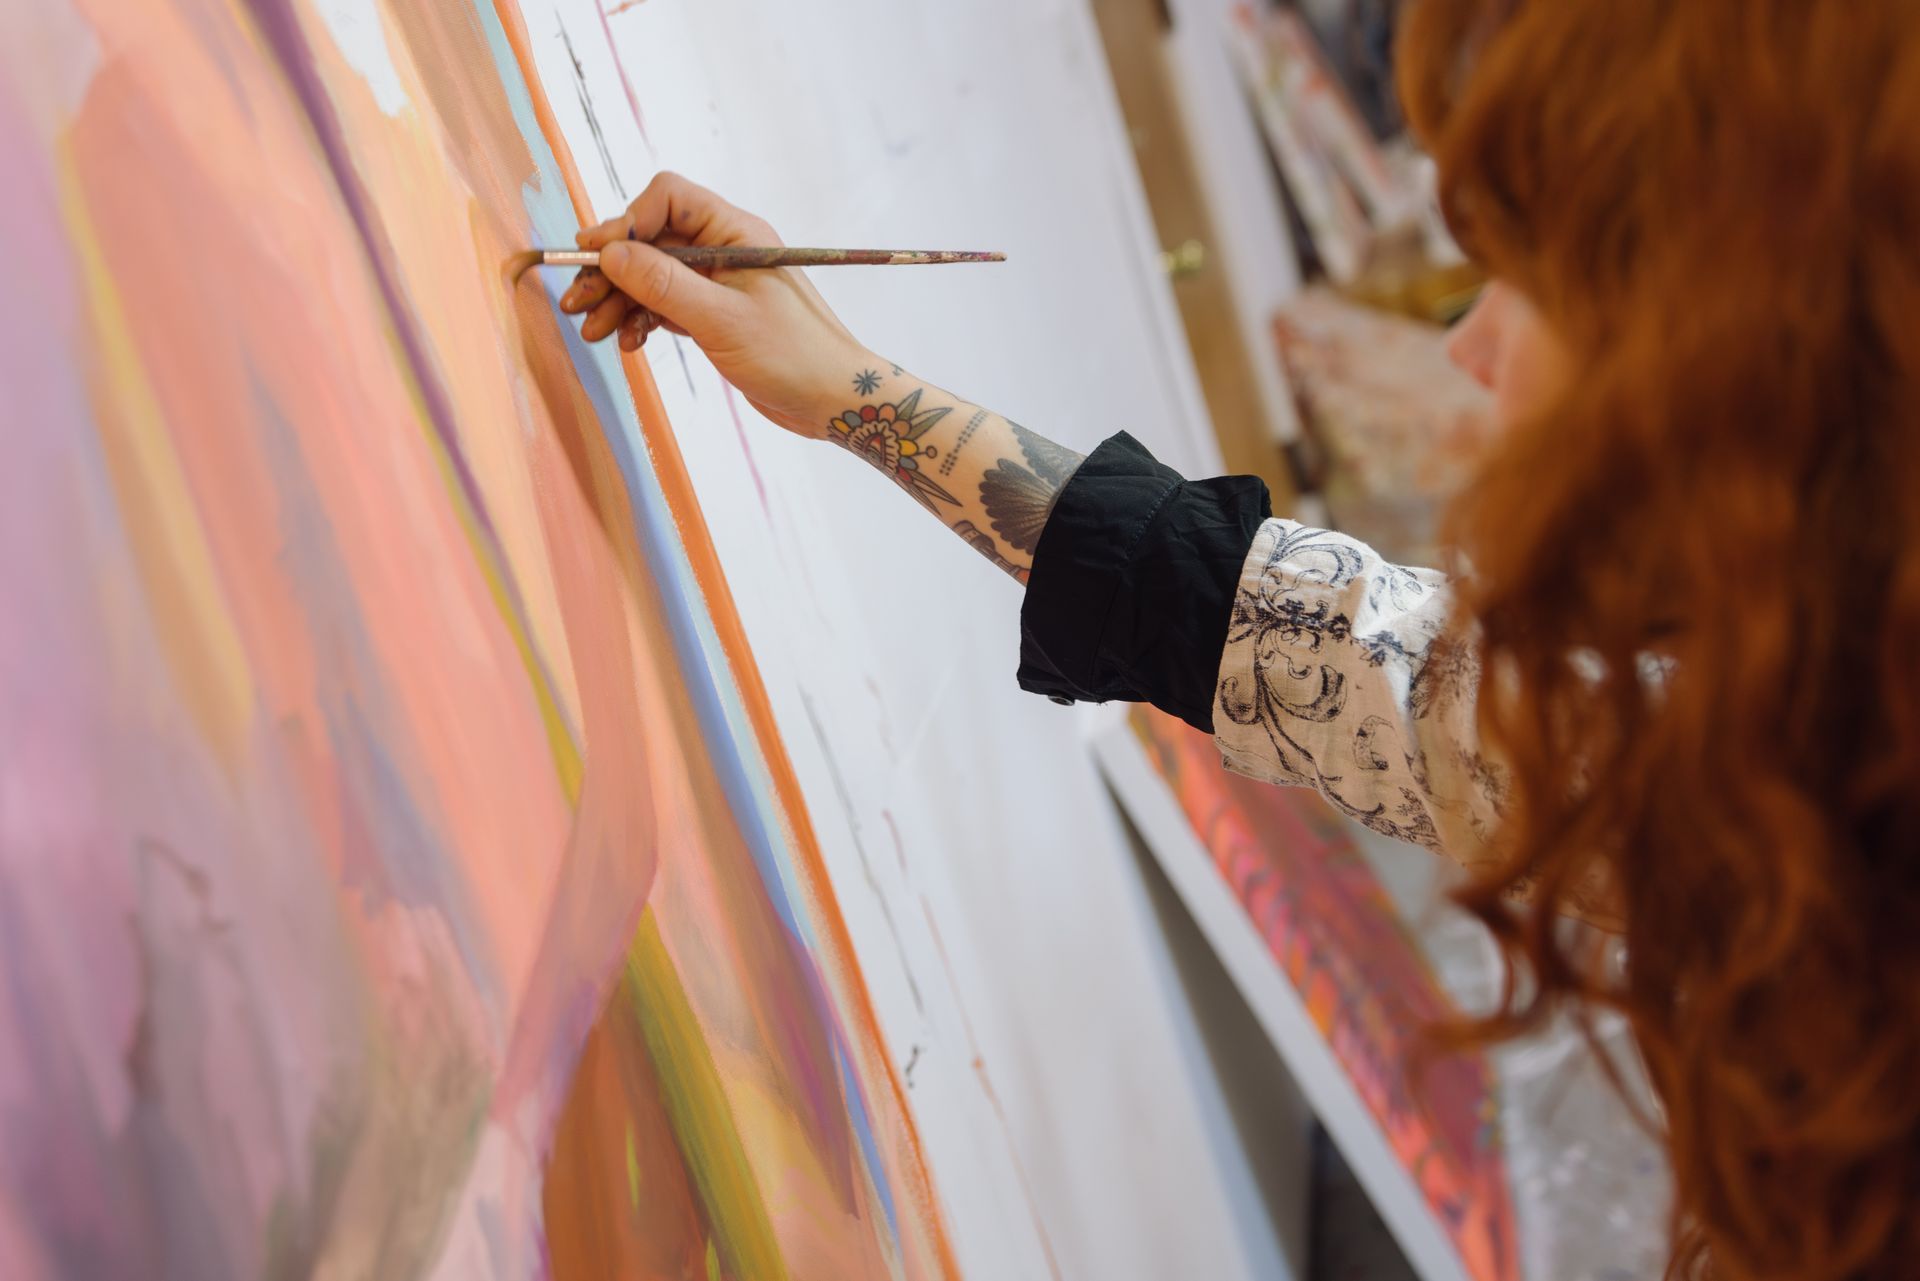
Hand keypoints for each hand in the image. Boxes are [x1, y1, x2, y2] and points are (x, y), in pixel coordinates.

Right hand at [560, 172, 871, 436]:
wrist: (831, 399)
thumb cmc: (792, 354)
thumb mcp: (722, 319)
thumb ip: (665, 285)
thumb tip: (611, 253)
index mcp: (734, 233)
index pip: (667, 198)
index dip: (627, 221)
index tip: (597, 254)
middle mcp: (723, 250)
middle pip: (651, 240)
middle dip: (612, 269)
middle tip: (576, 300)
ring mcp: (716, 283)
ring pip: (652, 277)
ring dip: (619, 300)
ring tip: (591, 330)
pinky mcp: (712, 315)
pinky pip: (664, 306)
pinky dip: (641, 320)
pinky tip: (625, 342)